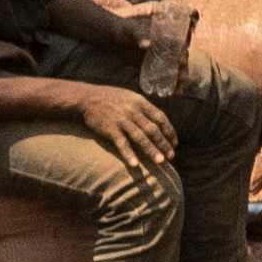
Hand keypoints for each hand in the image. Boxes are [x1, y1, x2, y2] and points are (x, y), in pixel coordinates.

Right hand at [50, 83, 174, 174]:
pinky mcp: (110, 128)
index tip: (174, 143)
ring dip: (151, 150)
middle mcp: (132, 110)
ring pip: (140, 137)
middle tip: (171, 156)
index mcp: (139, 102)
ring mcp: (121, 120)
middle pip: (153, 129)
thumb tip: (159, 121)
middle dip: (164, 144)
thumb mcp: (129, 97)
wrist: (86, 97)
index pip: (160, 117)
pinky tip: (135, 164)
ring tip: (160, 162)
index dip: (169, 131)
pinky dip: (129, 154)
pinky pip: (121, 143)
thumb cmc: (110, 98)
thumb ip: (143, 108)